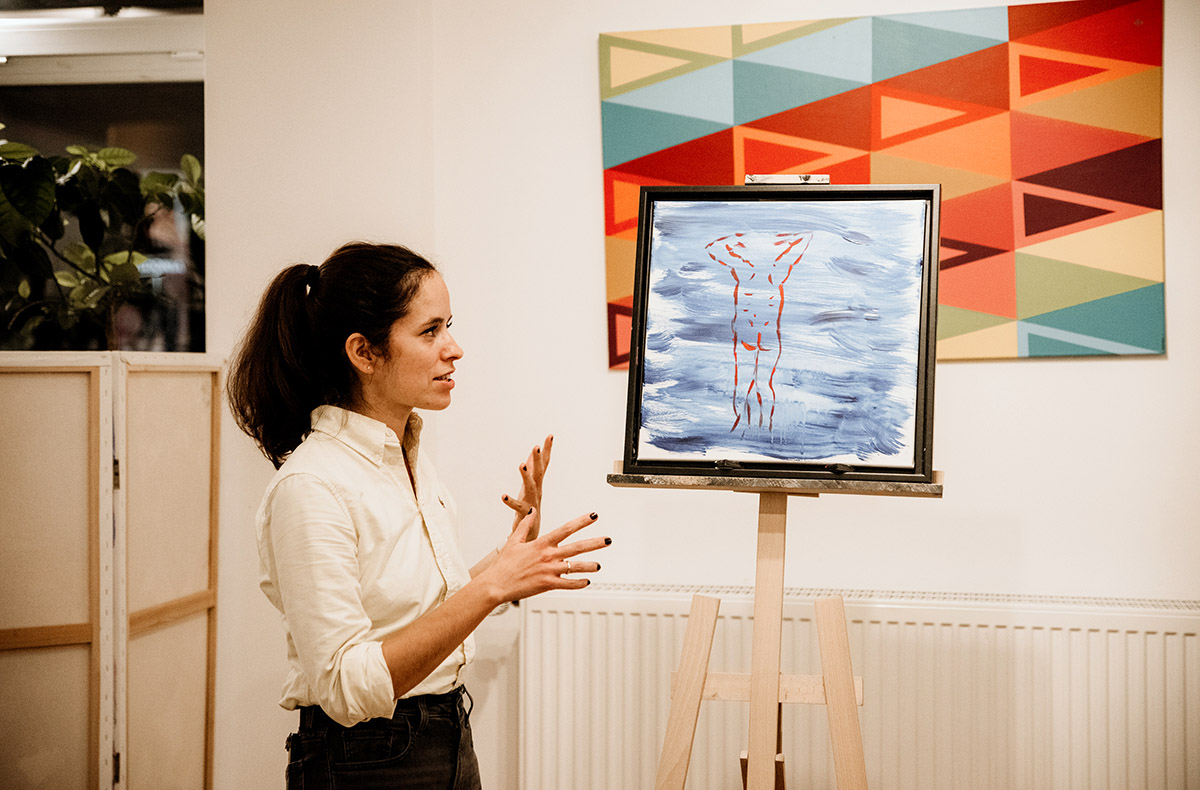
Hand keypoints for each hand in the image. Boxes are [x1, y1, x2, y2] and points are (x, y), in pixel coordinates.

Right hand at [482, 508, 609, 602]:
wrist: (496, 584)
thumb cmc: (504, 564)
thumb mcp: (514, 540)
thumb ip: (525, 525)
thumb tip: (532, 511)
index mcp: (541, 543)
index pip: (566, 529)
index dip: (581, 521)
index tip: (594, 515)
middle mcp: (548, 555)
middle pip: (577, 547)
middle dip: (594, 543)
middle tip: (608, 539)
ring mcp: (549, 570)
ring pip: (575, 567)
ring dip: (589, 566)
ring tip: (599, 565)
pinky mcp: (548, 584)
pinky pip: (568, 584)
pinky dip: (579, 583)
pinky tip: (587, 582)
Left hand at [501, 434, 552, 540]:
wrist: (530, 535)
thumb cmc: (528, 510)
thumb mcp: (529, 488)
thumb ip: (531, 472)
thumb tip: (531, 455)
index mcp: (537, 485)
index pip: (544, 464)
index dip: (547, 450)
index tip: (549, 436)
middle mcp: (536, 492)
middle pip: (538, 472)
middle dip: (538, 459)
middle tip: (536, 446)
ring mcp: (531, 502)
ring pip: (530, 487)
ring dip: (525, 475)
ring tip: (521, 464)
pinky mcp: (524, 514)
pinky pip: (517, 506)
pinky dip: (511, 501)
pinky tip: (503, 496)